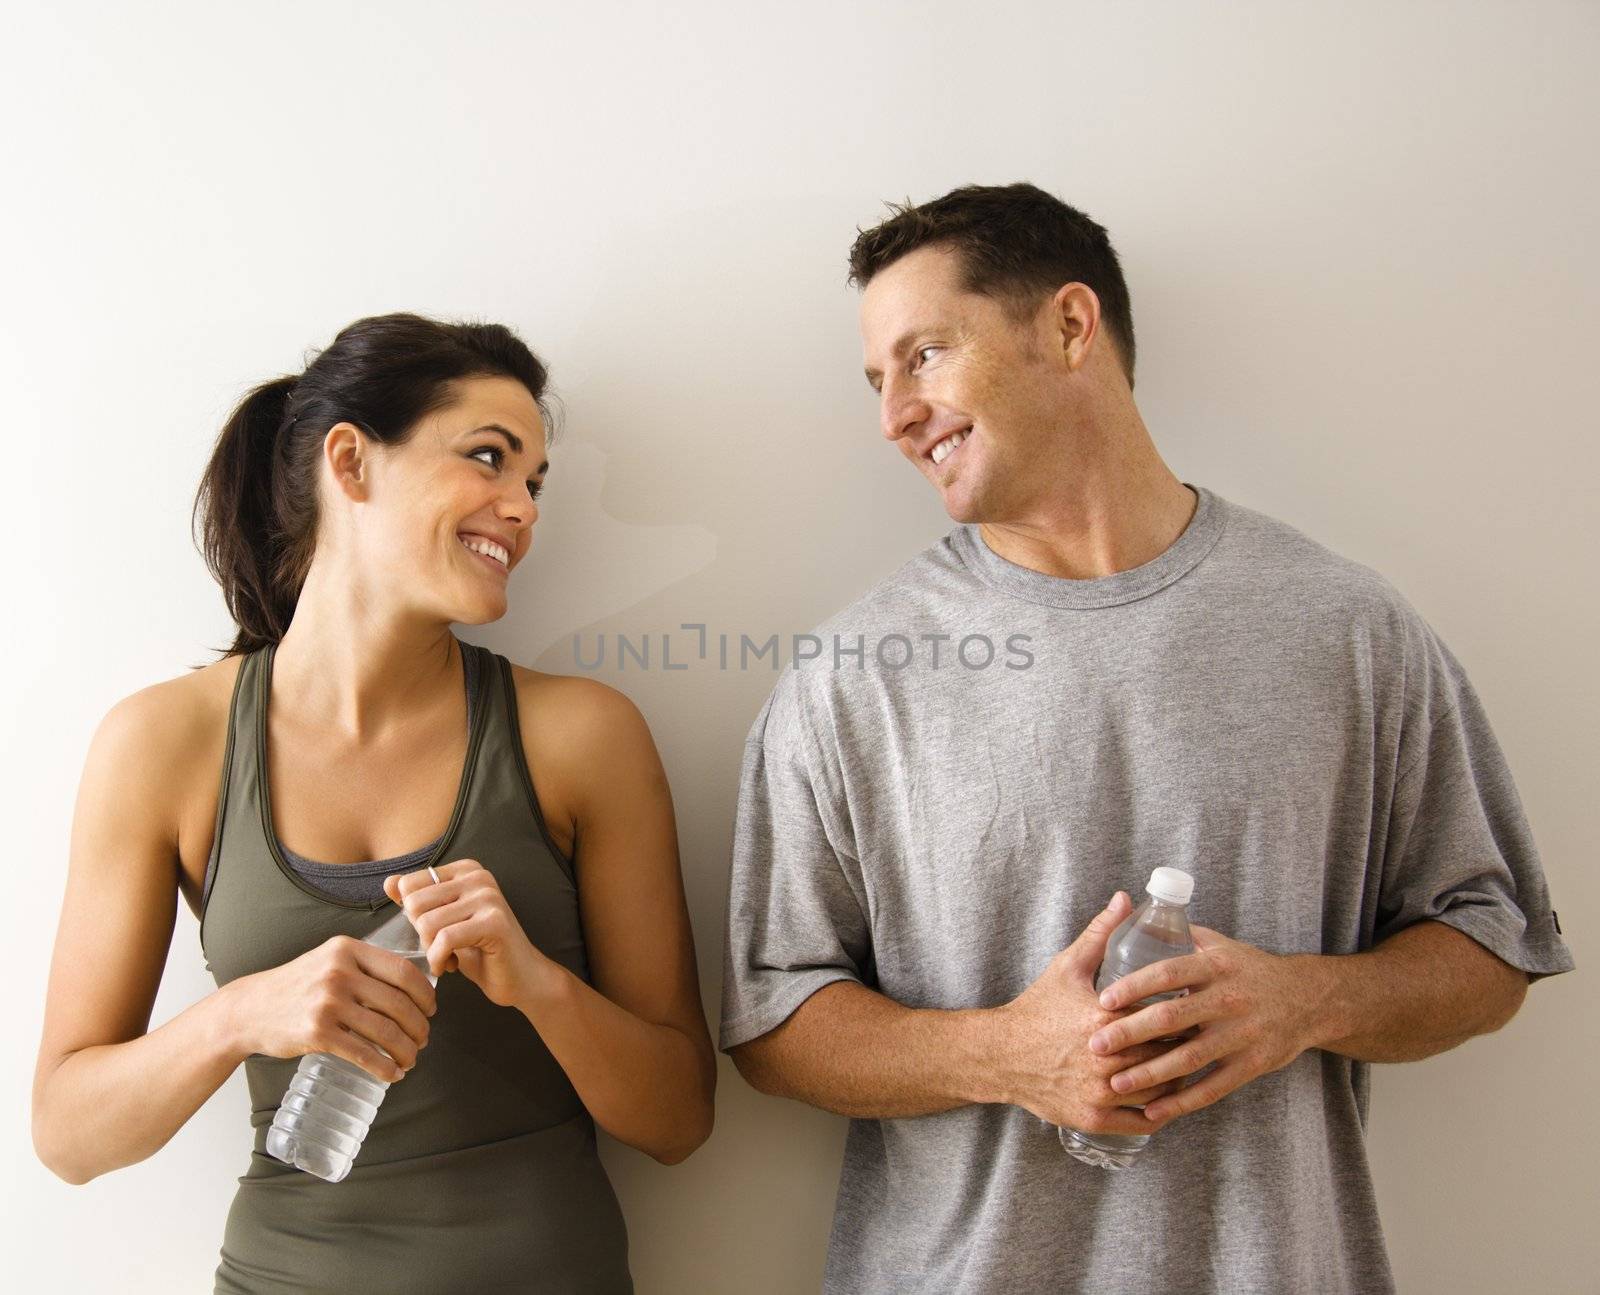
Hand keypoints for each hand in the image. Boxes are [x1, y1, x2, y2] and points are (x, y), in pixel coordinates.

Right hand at [228, 934, 436, 1082]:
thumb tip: (412, 985)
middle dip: (419, 1026)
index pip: (403, 970)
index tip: (431, 1009)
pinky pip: (364, 1053)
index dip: (425, 993)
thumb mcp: (329, 960)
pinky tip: (393, 1074)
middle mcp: (339, 972)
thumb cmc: (296, 986)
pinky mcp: (317, 1033)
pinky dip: (385, 1067)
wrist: (249, 1009)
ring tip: (410, 1058)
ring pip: (386, 1031)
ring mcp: (327, 1002)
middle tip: (423, 1039)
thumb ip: (364, 965)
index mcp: (347, 949)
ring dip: (406, 1050)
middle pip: (399, 1003)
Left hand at [382, 859, 558, 1009]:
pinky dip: (439, 960)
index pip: (409, 885)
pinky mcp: (493, 923)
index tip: (434, 931)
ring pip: (427, 924)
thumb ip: (418, 900)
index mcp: (466, 870)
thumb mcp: (442, 922)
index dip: (413, 916)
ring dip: (430, 951)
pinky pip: (445, 940)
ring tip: (447, 958)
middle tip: (440, 948)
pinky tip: (450, 966)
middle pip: (415, 903)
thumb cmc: (480, 951)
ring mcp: (488, 898)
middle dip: (420, 934)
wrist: (521, 978)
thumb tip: (388, 882)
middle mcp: (479, 877)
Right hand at [995, 892, 1197, 1136]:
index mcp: (1104, 1017)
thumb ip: (1100, 932)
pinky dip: (1162, 1113)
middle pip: (1167, 1055)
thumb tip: (1125, 898)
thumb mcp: (1068, 966)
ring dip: (1180, 1080)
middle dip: (1189, 1047)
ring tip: (1194, 1066)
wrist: (1002, 1054)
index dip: (1186, 1014)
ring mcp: (1100, 1092)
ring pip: (1161, 1091)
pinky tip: (1171, 1100)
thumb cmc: (1039, 1007)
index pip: (1164, 1018)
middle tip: (1207, 1038)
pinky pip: (1143, 1121)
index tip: (1202, 1008)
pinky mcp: (1094, 1118)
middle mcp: (1105, 1058)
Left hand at [1090, 924, 1315, 1123]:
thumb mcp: (1221, 945)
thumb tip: (1137, 919)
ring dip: (1150, 1074)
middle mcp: (1228, 999)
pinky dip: (1182, 1102)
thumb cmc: (1252, 970)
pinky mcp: (1252, 1065)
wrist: (1308, 999)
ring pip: (1189, 1058)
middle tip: (1096, 1045)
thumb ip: (1182, 937)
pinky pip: (1212, 1088)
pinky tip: (1153, 1111)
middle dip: (1130, 1033)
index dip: (1135, 986)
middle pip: (1172, 1018)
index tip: (1103, 999)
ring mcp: (1242, 1035)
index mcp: (1216, 966)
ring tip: (1116, 1082)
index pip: (1168, 973)